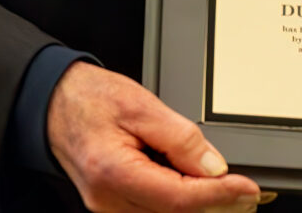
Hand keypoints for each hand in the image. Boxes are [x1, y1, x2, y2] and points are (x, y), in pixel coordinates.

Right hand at [47, 62, 268, 209]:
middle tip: (248, 193)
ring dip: (198, 204)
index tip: (248, 189)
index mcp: (113, 174)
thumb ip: (180, 138)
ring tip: (228, 189)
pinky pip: (153, 208)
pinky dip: (179, 200)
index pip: (179, 199)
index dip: (219, 196)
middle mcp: (109, 200)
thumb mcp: (140, 106)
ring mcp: (109, 206)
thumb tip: (213, 167)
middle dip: (215, 205)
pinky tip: (197, 186)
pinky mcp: (113, 203)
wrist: (53, 103)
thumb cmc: (89, 99)